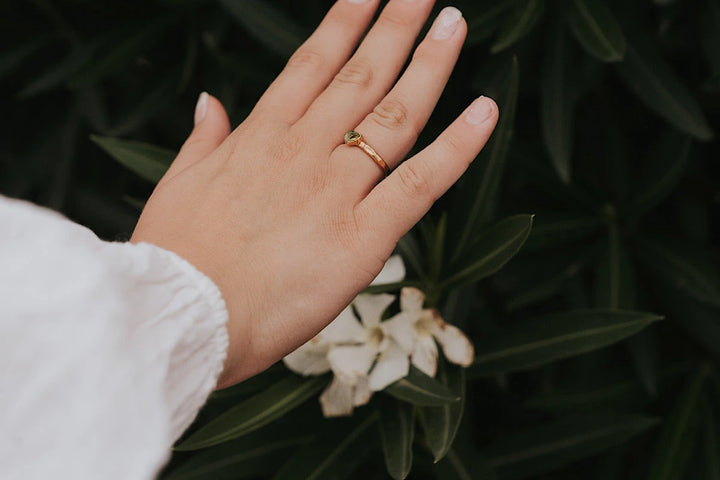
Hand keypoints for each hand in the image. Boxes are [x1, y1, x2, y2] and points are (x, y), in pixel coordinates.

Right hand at [131, 0, 497, 387]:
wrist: (182, 321)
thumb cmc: (174, 262)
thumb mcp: (177, 188)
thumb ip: (203, 141)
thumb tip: (210, 101)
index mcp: (259, 139)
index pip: (311, 65)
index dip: (344, 23)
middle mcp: (302, 152)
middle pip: (360, 75)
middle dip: (395, 26)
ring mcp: (334, 190)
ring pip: (394, 115)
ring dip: (429, 65)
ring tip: (454, 23)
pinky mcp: (363, 238)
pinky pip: (419, 183)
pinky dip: (457, 147)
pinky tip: (486, 111)